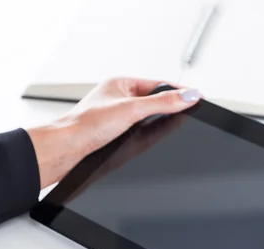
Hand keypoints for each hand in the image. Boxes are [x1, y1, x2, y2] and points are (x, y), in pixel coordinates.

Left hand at [26, 78, 199, 188]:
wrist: (65, 150)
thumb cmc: (85, 125)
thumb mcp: (131, 110)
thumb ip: (162, 103)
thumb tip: (188, 97)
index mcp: (120, 83)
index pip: (159, 84)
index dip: (179, 91)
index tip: (198, 97)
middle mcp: (118, 97)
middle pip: (155, 100)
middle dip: (171, 106)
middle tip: (189, 111)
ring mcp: (116, 116)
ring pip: (148, 116)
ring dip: (159, 121)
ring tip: (173, 122)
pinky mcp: (113, 133)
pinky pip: (139, 129)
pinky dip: (148, 133)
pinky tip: (151, 137)